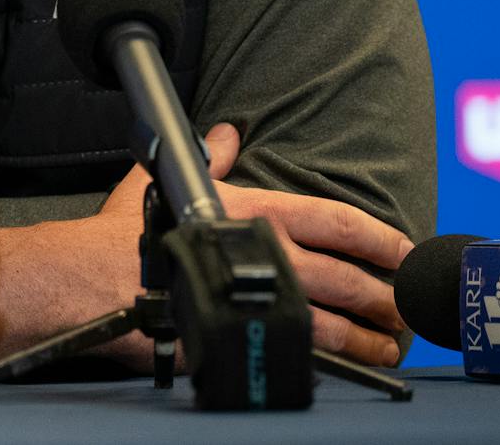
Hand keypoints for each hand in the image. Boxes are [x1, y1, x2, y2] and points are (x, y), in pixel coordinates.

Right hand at [88, 122, 408, 366]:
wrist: (92, 282)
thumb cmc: (125, 233)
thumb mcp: (168, 179)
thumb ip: (211, 159)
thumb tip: (228, 133)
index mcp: (257, 212)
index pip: (339, 222)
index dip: (383, 239)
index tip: (407, 251)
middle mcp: (267, 254)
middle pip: (350, 278)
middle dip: (388, 296)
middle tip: (407, 308)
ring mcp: (259, 300)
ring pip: (335, 324)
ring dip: (370, 338)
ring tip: (389, 347)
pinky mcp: (245, 337)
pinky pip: (300, 354)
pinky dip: (331, 363)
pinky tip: (345, 367)